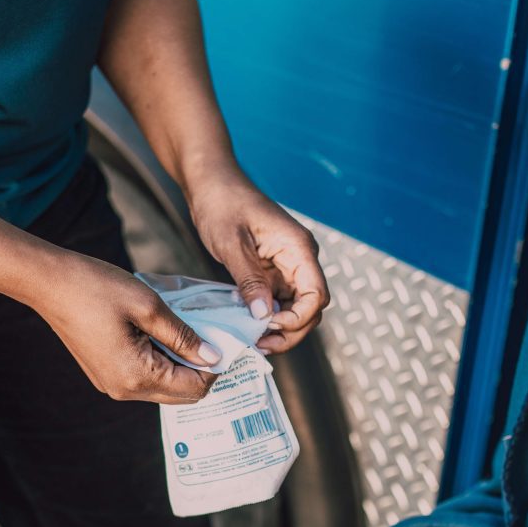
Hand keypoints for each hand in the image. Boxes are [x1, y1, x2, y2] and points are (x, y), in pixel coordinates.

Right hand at [36, 254, 220, 403]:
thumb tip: (213, 357)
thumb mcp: (148, 306)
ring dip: (181, 364)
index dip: (215, 367)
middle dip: (200, 369)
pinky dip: (161, 362)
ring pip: (164, 387)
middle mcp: (125, 390)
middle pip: (181, 394)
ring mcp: (113, 385)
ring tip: (185, 331)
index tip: (224, 339)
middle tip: (210, 335)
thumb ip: (183, 336)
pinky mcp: (106, 374)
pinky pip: (145, 377)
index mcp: (137, 376)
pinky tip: (161, 335)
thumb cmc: (96, 287)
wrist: (49, 283)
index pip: (194, 388)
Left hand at [185, 170, 328, 354]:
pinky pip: (278, 300)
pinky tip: (247, 325)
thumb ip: (250, 279)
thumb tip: (264, 315)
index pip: (316, 295)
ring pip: (295, 307)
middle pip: (311, 307)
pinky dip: (267, 316)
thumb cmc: (221, 203)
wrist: (211, 182)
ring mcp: (287, 265)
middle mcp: (299, 258)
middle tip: (261, 344)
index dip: (298, 318)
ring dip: (279, 327)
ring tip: (253, 340)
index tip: (268, 325)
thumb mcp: (232, 243)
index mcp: (298, 248)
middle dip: (290, 330)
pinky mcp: (272, 270)